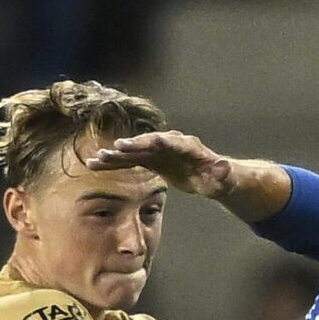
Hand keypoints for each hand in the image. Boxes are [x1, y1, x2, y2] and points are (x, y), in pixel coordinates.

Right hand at [87, 131, 232, 198]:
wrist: (214, 177)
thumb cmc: (221, 178)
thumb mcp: (223, 178)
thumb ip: (221, 172)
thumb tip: (223, 166)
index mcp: (184, 145)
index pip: (162, 141)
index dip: (144, 142)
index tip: (126, 145)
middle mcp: (168, 144)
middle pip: (144, 144)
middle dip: (125, 148)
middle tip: (106, 151)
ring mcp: (158, 151)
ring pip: (133, 152)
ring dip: (115, 157)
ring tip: (95, 161)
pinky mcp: (151, 160)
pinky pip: (130, 161)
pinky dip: (115, 164)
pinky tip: (95, 166)